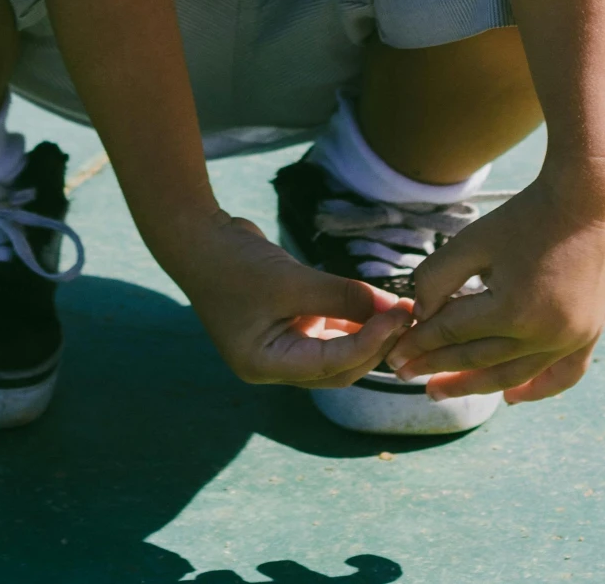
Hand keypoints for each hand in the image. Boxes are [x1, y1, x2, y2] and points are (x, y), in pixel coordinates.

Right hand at [165, 209, 412, 388]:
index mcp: (264, 365)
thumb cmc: (235, 263)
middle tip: (405, 316)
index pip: (329, 365)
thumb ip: (339, 295)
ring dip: (365, 333)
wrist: (199, 237)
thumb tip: (388, 306)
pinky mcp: (285, 323)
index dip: (369, 343)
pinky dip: (348, 319)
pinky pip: (324, 331)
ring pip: (334, 352)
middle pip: (336, 368)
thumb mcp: (290, 280)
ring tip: (396, 310)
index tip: (399, 317)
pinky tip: (373, 304)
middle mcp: (272, 364)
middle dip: (373, 345)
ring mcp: (278, 345)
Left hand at [386, 162, 604, 403]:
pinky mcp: (589, 334)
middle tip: (405, 375)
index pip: (452, 334)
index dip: (420, 343)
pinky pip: (562, 376)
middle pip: (479, 360)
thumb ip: (439, 277)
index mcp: (512, 311)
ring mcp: (570, 339)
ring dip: (476, 386)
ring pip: (514, 375)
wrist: (591, 198)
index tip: (395, 354)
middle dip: (437, 367)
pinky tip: (512, 398)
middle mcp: (543, 335)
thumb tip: (420, 314)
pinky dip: (536, 390)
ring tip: (441, 390)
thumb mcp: (475, 239)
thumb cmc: (527, 214)